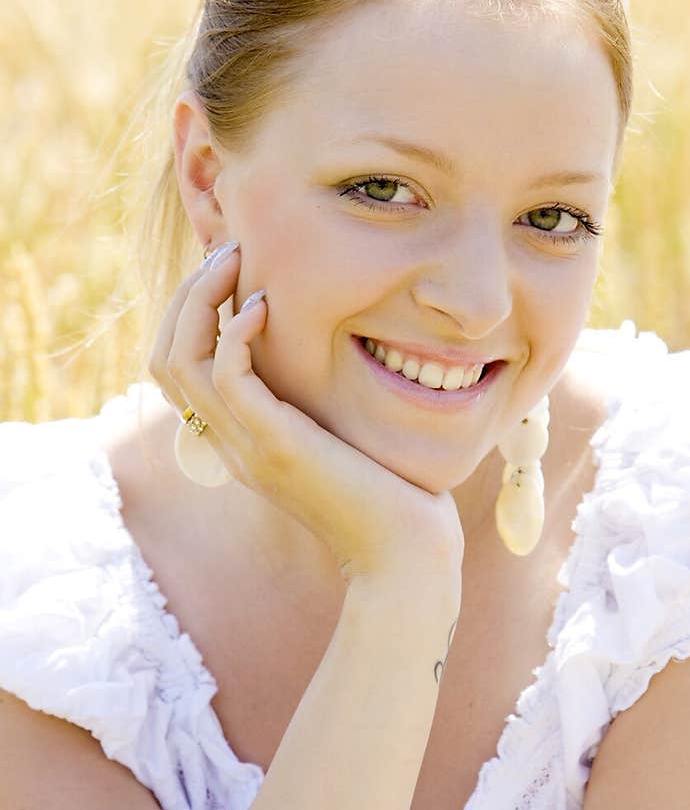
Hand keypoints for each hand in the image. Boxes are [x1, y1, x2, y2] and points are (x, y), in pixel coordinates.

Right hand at [148, 243, 464, 585]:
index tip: (230, 274)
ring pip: (180, 362)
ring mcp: (246, 448)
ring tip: (236, 262)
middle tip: (228, 253)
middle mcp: (230, 446)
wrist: (405, 555)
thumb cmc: (390, 498)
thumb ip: (316, 407)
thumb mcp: (340, 442)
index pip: (177, 372)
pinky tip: (265, 307)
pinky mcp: (276, 446)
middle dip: (186, 297)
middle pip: (164, 360)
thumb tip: (326, 360)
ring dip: (200, 300)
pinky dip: (234, 332)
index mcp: (239, 443)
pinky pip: (227, 377)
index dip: (189, 315)